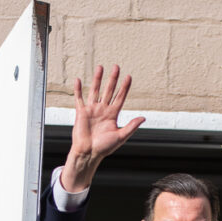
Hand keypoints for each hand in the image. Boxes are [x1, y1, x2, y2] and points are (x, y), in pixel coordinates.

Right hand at [60, 65, 143, 192]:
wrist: (88, 153)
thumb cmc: (104, 148)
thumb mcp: (121, 137)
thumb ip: (131, 126)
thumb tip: (143, 118)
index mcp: (112, 115)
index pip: (120, 97)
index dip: (124, 87)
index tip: (128, 77)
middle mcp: (102, 110)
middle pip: (109, 90)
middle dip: (113, 79)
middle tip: (116, 67)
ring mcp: (92, 110)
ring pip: (95, 91)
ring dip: (98, 79)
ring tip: (100, 67)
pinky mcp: (81, 113)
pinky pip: (79, 99)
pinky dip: (78, 89)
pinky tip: (78, 80)